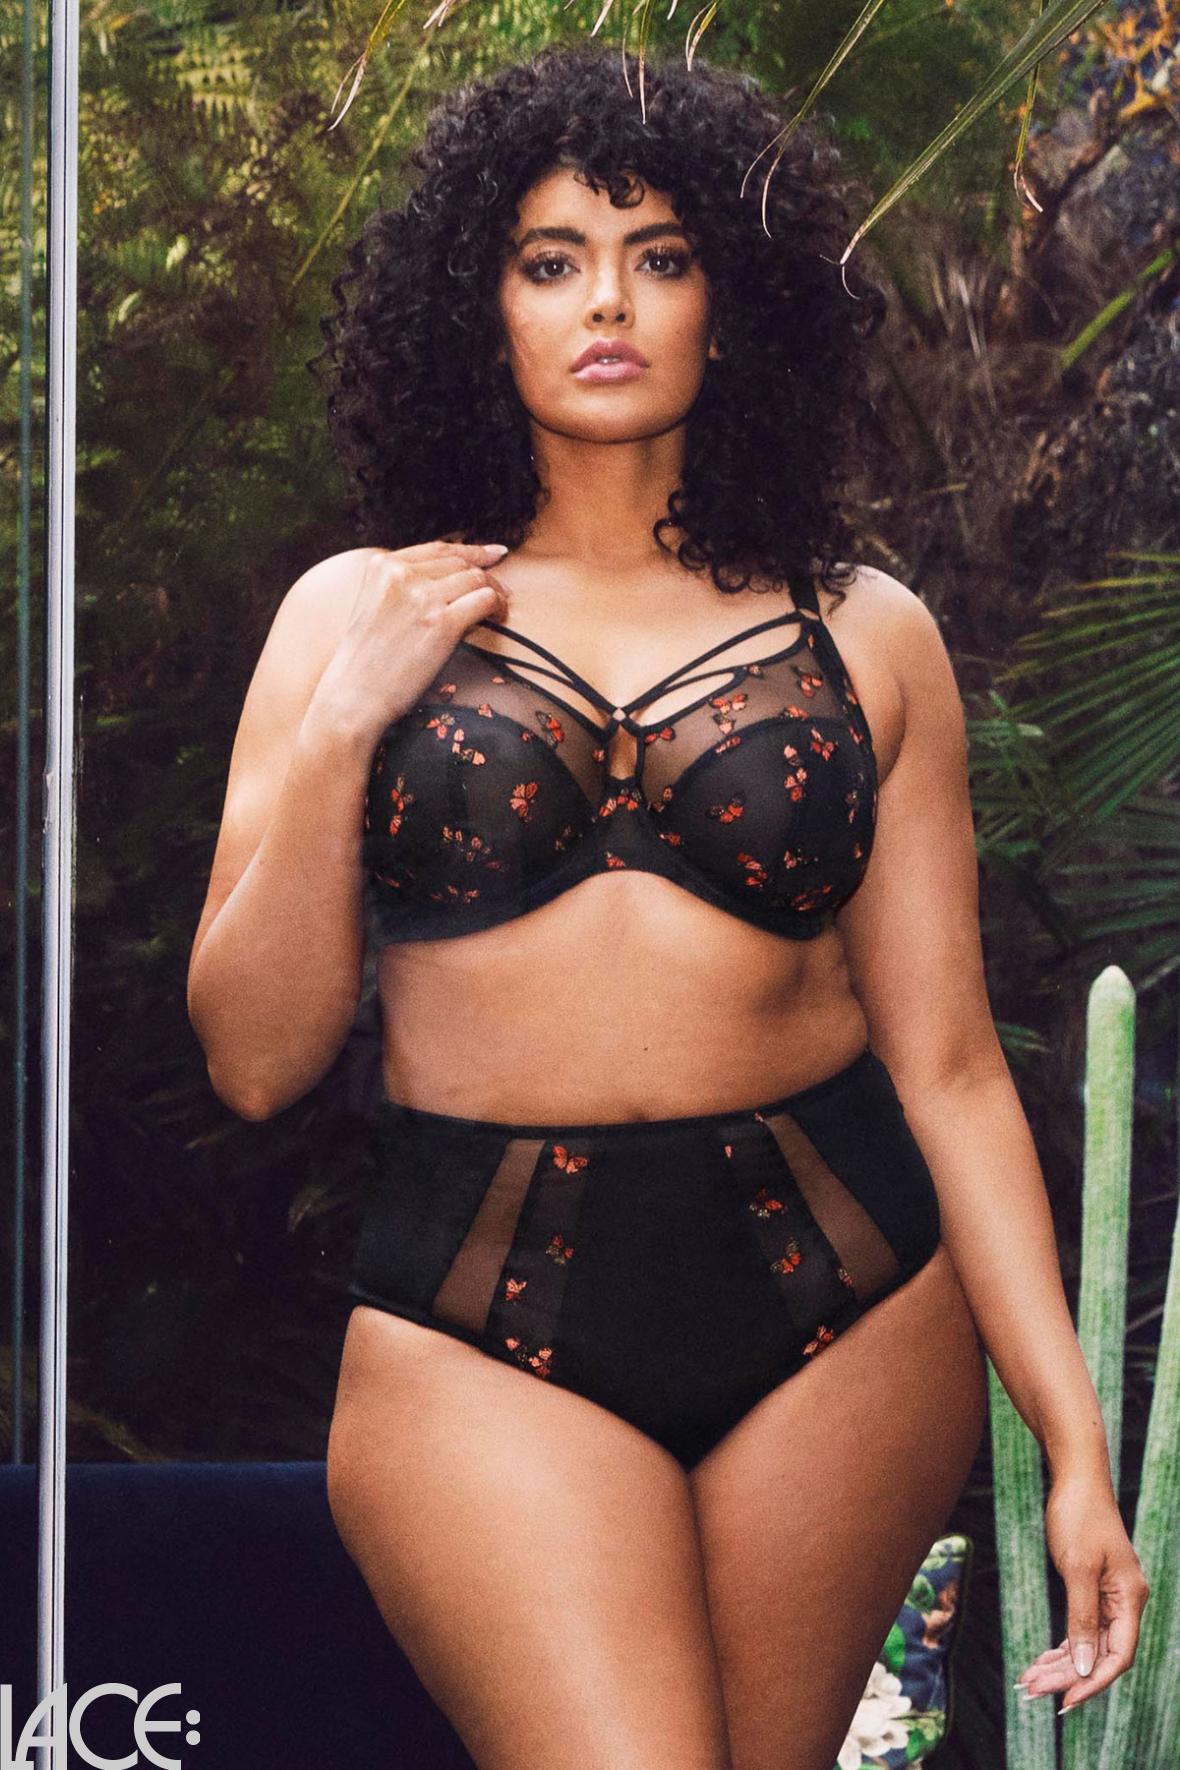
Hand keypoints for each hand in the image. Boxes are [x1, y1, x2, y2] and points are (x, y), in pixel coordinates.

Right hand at [313, 538, 511, 741]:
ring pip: (476, 578)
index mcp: (382, 565)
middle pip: (460, 563)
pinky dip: (498, 606)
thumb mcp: (371, 607)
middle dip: (486, 574)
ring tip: (500, 609)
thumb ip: (400, 588)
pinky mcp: (442, 623)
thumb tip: (447, 584)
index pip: (438, 549)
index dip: (470, 550)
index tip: (493, 554)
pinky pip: (485, 600)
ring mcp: (423, 596)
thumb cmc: (363, 662)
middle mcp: (402, 574)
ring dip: (495, 592)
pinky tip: (498, 617)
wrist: (353, 696)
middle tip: (503, 590)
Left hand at [1014, 1469, 1149, 1713]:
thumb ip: (1083, 1618)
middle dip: (1067, 1675)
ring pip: (1088, 1644)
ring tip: (1028, 1681)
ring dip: (1059, 1664)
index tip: (1065, 1700)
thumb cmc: (1079, 1516)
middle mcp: (1124, 1603)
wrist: (1075, 1479)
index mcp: (1130, 1599)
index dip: (1094, 1682)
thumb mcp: (1078, 1569)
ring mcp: (1110, 1597)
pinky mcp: (1093, 1589)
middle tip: (1031, 1690)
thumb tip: (1086, 1666)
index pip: (1118, 1656)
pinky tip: (1041, 1660)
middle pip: (1100, 1654)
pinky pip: (1081, 1628)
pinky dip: (1061, 1646)